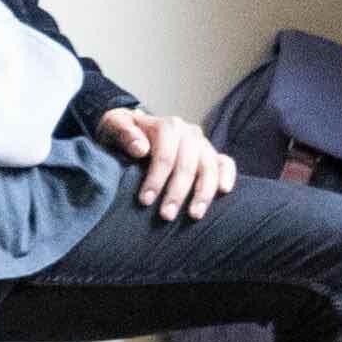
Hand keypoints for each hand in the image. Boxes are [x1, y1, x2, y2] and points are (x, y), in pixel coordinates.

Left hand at [101, 107, 235, 221]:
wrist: (131, 131)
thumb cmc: (121, 133)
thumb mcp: (113, 126)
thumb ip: (123, 132)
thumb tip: (141, 149)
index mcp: (166, 125)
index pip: (165, 155)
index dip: (156, 179)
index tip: (145, 200)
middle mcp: (188, 132)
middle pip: (188, 164)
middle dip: (177, 192)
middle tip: (166, 215)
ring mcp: (202, 143)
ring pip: (209, 166)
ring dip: (203, 193)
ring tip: (194, 215)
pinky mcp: (210, 154)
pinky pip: (225, 163)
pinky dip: (227, 175)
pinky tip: (224, 192)